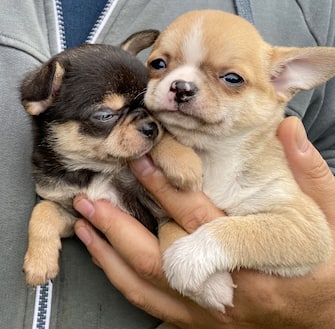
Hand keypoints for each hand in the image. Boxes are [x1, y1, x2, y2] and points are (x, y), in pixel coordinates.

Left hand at [73, 116, 334, 328]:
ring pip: (148, 283)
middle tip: (92, 195)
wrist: (324, 313)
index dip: (168, 191)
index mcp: (263, 257)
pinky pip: (150, 303)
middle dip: (122, 223)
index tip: (142, 161)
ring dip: (111, 251)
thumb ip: (308, 171)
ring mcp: (210, 310)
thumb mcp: (328, 214)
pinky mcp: (199, 322)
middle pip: (163, 255)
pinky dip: (121, 277)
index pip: (206, 221)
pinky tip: (103, 256)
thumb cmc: (324, 262)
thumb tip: (289, 128)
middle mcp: (230, 289)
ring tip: (85, 222)